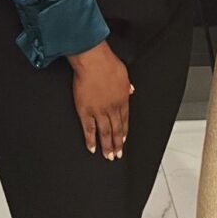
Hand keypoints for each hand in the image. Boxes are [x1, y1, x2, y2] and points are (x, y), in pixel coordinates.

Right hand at [67, 41, 133, 160]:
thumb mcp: (124, 73)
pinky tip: (92, 148)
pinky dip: (90, 140)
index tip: (123, 140)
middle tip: (117, 155)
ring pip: (105, 133)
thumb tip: (130, 90)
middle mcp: (112, 108)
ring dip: (107, 146)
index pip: (125, 120)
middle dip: (117, 144)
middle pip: (116, 130)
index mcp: (122, 99)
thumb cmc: (108, 63)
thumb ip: (127, 85)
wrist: (94, 61)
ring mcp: (99, 111)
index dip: (123, 132)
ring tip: (108, 156)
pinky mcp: (85, 111)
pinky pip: (88, 129)